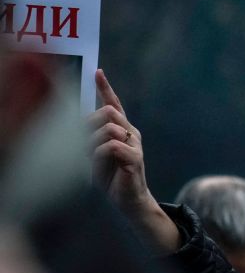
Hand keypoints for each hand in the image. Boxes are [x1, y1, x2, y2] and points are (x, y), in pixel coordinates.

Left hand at [87, 69, 148, 212]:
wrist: (128, 200)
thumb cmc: (112, 178)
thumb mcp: (96, 155)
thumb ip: (91, 139)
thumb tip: (80, 126)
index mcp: (122, 130)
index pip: (114, 104)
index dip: (106, 88)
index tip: (98, 72)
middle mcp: (131, 133)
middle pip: (108, 111)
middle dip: (90, 124)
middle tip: (82, 144)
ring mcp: (135, 144)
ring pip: (109, 128)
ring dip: (92, 143)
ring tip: (90, 159)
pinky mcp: (135, 157)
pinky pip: (111, 146)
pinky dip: (99, 155)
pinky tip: (98, 164)